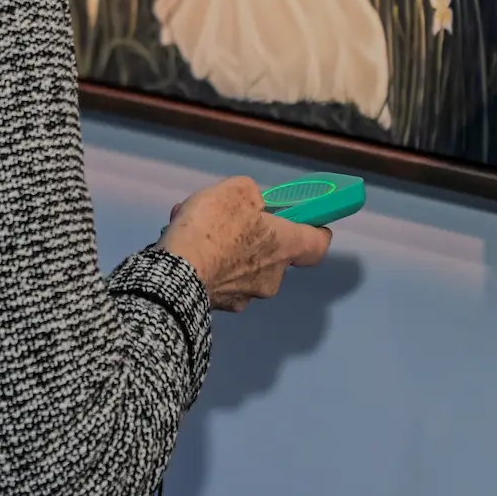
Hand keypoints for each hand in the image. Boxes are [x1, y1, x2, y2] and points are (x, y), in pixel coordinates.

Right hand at [162, 176, 332, 310]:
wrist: (178, 274)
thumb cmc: (216, 227)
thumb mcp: (238, 189)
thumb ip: (252, 195)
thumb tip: (252, 207)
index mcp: (285, 247)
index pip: (317, 245)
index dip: (315, 231)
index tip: (306, 221)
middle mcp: (272, 278)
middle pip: (272, 255)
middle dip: (253, 237)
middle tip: (228, 220)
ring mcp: (245, 296)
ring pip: (241, 267)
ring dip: (224, 250)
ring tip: (194, 229)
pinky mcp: (219, 306)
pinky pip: (218, 279)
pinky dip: (206, 264)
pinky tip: (184, 249)